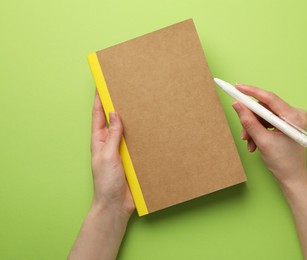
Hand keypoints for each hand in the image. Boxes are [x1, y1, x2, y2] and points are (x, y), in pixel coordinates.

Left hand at [91, 92, 134, 215]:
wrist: (116, 205)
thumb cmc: (106, 183)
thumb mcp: (108, 155)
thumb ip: (112, 135)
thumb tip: (115, 114)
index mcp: (99, 140)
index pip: (99, 114)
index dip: (100, 99)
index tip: (102, 84)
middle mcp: (111, 142)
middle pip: (115, 119)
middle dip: (118, 104)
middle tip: (126, 89)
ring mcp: (122, 150)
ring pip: (129, 130)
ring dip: (134, 120)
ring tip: (141, 105)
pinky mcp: (134, 158)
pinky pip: (139, 143)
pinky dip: (144, 135)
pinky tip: (152, 128)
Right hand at [232, 84, 306, 186]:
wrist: (292, 178)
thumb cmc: (283, 163)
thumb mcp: (262, 141)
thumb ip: (249, 122)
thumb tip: (237, 105)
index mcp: (294, 117)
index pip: (270, 98)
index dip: (251, 93)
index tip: (237, 88)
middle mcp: (295, 115)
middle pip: (265, 108)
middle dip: (251, 120)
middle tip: (243, 133)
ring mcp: (291, 120)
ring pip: (264, 116)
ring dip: (253, 128)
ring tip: (250, 143)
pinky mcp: (287, 125)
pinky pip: (267, 122)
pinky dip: (258, 131)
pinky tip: (255, 143)